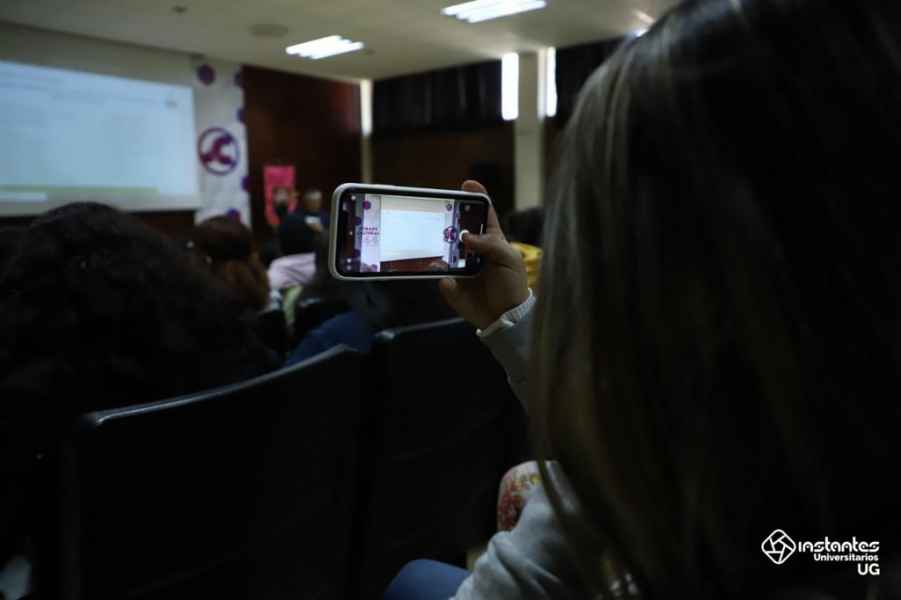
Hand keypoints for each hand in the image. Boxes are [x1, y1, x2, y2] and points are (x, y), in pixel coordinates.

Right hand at [439, 181, 528, 328]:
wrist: (504, 319)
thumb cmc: (512, 285)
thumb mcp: (509, 261)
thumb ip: (491, 245)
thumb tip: (466, 236)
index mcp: (491, 240)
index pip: (484, 214)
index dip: (476, 197)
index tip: (467, 184)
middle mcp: (472, 250)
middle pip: (457, 229)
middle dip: (448, 219)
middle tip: (440, 212)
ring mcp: (458, 266)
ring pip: (443, 250)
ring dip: (437, 245)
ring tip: (433, 239)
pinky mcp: (450, 284)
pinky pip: (439, 275)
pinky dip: (439, 274)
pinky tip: (444, 274)